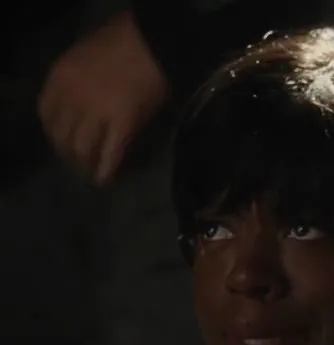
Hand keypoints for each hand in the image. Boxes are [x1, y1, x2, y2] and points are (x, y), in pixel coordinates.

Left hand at [39, 11, 167, 183]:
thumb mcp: (83, 56)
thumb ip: (75, 82)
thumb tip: (77, 107)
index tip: (62, 139)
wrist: (153, 42)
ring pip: (84, 148)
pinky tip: (106, 179)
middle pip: (63, 136)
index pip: (47, 114)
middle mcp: (73, 98)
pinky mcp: (123, 125)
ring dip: (86, 163)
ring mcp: (97, 113)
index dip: (53, 131)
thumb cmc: (122, 42)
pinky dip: (107, 169)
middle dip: (69, 152)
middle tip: (79, 161)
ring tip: (91, 171)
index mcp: (60, 79)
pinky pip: (111, 152)